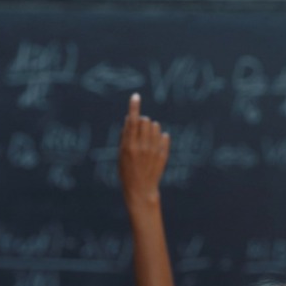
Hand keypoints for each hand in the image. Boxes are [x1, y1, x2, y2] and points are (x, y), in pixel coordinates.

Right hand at [119, 93, 169, 207]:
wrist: (140, 190)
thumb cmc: (127, 171)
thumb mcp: (121, 154)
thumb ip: (125, 136)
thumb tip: (130, 118)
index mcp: (129, 146)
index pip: (131, 121)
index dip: (133, 107)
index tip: (136, 96)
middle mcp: (142, 147)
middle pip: (145, 121)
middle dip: (142, 121)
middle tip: (140, 130)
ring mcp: (154, 151)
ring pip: (156, 126)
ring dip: (152, 128)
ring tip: (147, 139)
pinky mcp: (163, 155)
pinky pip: (165, 136)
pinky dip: (161, 137)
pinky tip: (156, 146)